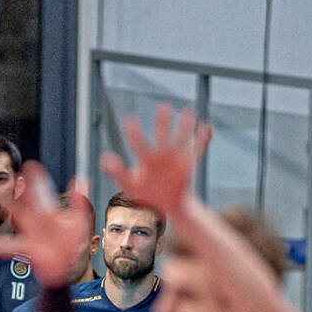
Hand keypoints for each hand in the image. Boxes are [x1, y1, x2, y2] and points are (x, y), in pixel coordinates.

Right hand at [7, 163, 93, 287]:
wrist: (69, 265)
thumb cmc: (73, 243)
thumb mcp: (79, 222)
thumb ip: (79, 204)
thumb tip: (81, 180)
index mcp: (49, 213)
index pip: (41, 192)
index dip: (36, 179)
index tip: (31, 165)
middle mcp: (37, 221)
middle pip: (25, 202)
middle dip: (20, 191)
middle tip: (14, 178)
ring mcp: (31, 234)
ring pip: (16, 220)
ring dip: (9, 211)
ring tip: (2, 203)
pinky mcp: (28, 249)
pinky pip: (12, 247)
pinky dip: (1, 248)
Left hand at [99, 103, 212, 217]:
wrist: (166, 204)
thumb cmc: (145, 194)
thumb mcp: (130, 185)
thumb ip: (117, 172)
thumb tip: (104, 158)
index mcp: (146, 158)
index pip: (139, 144)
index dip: (134, 134)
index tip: (129, 121)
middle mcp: (161, 153)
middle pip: (162, 135)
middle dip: (163, 122)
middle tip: (163, 107)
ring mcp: (176, 158)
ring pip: (181, 139)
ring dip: (185, 127)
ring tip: (188, 113)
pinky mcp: (188, 163)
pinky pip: (197, 150)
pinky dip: (203, 139)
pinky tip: (207, 128)